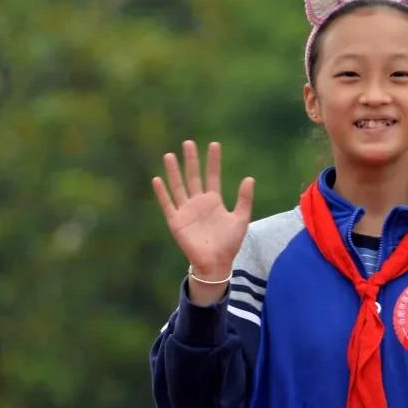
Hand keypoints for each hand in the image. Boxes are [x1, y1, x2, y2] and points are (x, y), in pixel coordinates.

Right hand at [152, 141, 254, 279]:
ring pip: (178, 187)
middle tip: (188, 143)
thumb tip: (250, 178)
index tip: (214, 144)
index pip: (212, 176)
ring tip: (169, 155)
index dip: (213, 161)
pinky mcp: (176, 222)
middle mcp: (198, 203)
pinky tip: (157, 179)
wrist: (216, 264)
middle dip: (191, 160)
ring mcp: (186, 211)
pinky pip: (167, 204)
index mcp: (213, 201)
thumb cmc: (229, 243)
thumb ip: (244, 199)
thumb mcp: (241, 219)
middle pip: (193, 177)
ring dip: (174, 172)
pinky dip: (162, 193)